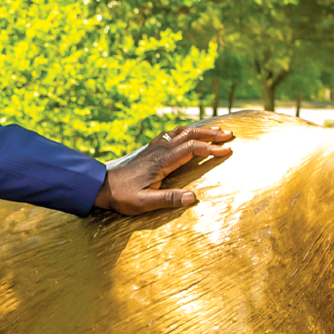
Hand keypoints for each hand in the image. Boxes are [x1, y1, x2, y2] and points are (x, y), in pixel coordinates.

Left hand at [95, 124, 235, 214]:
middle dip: (211, 134)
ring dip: (201, 130)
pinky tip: (190, 134)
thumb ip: (169, 199)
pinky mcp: (151, 149)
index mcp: (162, 161)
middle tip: (230, 134)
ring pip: (181, 131)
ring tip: (217, 130)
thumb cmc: (124, 197)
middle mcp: (160, 149)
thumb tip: (192, 198)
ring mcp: (155, 147)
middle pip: (190, 135)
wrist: (103, 187)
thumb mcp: (146, 202)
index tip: (227, 150)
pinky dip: (186, 131)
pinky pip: (172, 134)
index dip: (211, 148)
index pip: (192, 149)